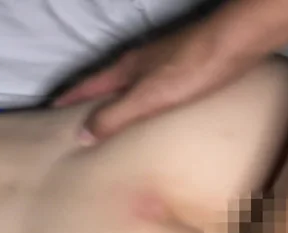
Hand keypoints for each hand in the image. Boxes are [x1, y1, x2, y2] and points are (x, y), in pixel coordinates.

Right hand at [54, 0, 287, 143]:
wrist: (237, 43)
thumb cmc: (190, 69)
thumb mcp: (147, 98)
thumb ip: (114, 116)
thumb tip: (81, 135)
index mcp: (125, 70)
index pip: (87, 86)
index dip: (69, 99)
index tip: (50, 109)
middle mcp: (139, 63)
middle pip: (105, 84)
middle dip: (87, 101)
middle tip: (73, 121)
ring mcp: (161, 63)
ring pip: (128, 86)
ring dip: (114, 102)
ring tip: (108, 122)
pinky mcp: (183, 67)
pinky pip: (150, 89)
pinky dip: (139, 102)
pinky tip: (148, 112)